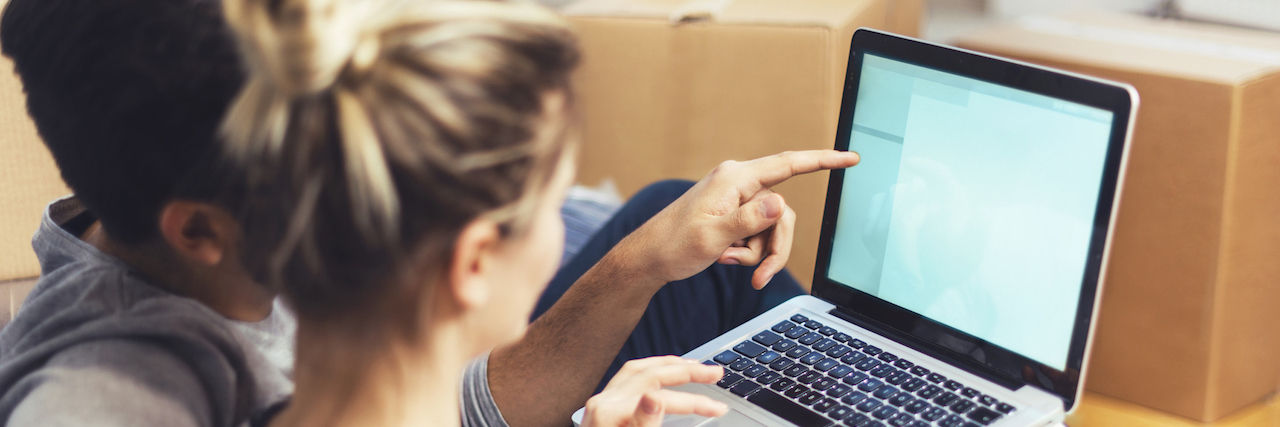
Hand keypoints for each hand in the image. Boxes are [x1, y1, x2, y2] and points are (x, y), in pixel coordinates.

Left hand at [580, 356, 727, 426]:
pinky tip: (664, 375)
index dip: (694, 402)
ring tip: (694, 366)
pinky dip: (650, 372)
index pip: (661, 399)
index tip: (719, 408)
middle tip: (716, 373)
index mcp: (609, 415)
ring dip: (668, 365)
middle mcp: (602, 404)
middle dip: (686, 372)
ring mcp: (600, 405)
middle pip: (650, 375)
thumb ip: (643, 424)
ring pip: (638, 371)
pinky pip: (627, 379)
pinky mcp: (601, 410)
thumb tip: (654, 398)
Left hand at [625, 150, 859, 288]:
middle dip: (775, 247)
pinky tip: (723, 257)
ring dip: (757, 253)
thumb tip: (780, 203)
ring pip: (773, 228)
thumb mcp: (712, 236)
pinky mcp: (734, 215)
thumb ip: (749, 220)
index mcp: (736, 178)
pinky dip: (746, 253)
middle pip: (783, 214)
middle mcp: (739, 183)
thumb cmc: (674, 245)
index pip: (789, 164)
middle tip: (759, 277)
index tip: (851, 158)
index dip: (823, 161)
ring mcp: (737, 199)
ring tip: (728, 262)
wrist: (649, 259)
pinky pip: (758, 234)